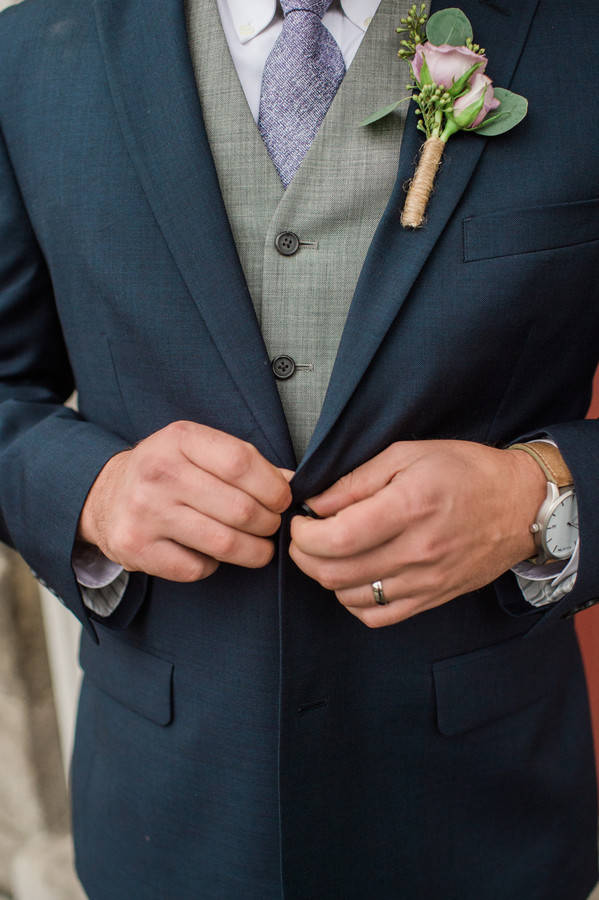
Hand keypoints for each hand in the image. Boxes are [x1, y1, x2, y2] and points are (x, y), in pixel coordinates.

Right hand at [77, 421, 292, 580]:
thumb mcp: (198, 450)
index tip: (283, 500)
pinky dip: (214, 565)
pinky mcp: (136, 548)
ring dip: (253, 551)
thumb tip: (292, 484)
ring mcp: (144, 512)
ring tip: (258, 547)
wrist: (106, 496)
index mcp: (178, 438)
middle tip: (270, 526)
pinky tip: (210, 552)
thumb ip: (244, 463)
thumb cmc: (168, 472)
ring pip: (224, 543)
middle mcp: (158, 472)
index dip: (274, 487)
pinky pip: (198, 568)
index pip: (241, 462)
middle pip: (240, 508)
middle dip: (268, 523)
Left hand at [289, 440, 545, 627]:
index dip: (304, 534)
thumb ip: (357, 481)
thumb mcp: (408, 455)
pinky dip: (353, 601)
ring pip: (351, 597)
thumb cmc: (465, 471)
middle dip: (305, 557)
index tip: (299, 521)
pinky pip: (378, 616)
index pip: (336, 538)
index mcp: (409, 507)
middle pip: (335, 573)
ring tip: (328, 554)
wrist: (520, 505)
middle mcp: (417, 550)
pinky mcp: (433, 598)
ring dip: (326, 577)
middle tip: (303, 538)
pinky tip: (353, 578)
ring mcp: (425, 580)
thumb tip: (316, 504)